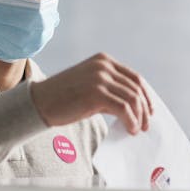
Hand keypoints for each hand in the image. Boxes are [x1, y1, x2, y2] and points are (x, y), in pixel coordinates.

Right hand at [30, 53, 153, 133]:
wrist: (40, 102)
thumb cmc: (64, 98)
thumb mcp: (90, 86)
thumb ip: (111, 90)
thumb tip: (134, 109)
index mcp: (104, 60)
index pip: (135, 78)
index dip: (146, 96)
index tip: (149, 111)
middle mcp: (103, 66)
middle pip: (136, 89)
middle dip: (144, 109)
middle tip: (145, 125)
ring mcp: (100, 78)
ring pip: (132, 99)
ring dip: (138, 117)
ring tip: (136, 130)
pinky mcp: (96, 93)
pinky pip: (123, 108)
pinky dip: (130, 121)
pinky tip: (129, 129)